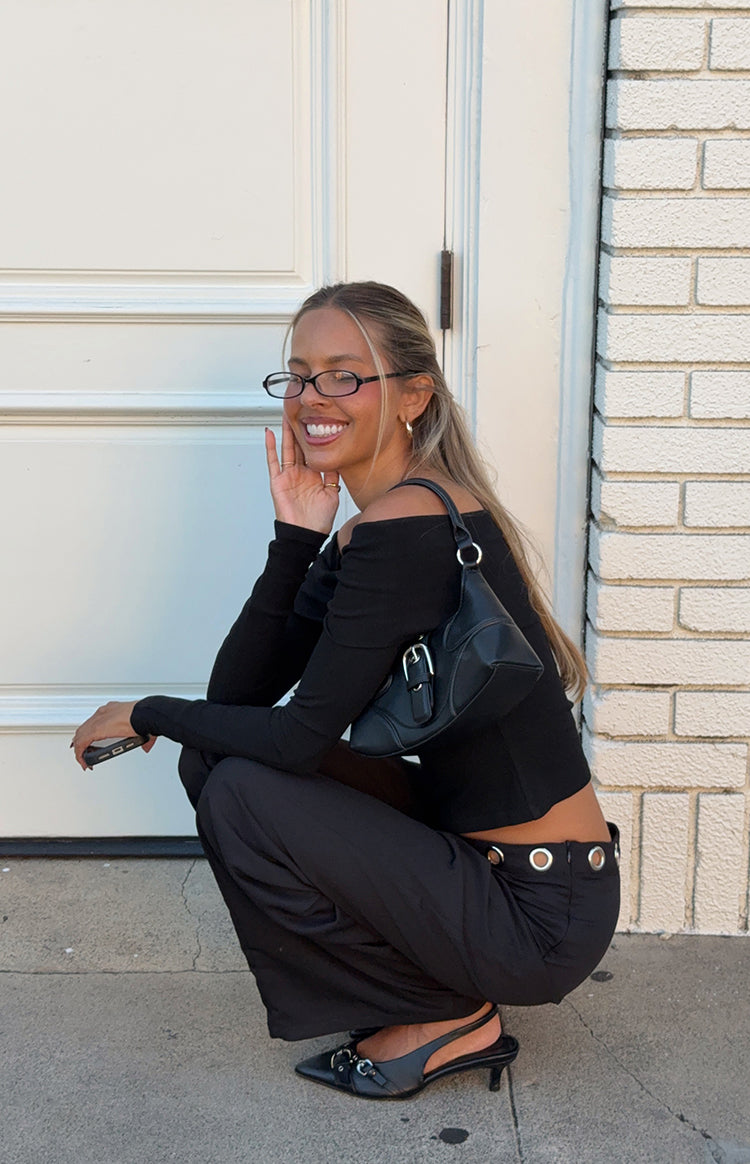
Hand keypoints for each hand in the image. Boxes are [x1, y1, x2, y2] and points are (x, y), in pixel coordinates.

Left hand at [71, 701, 156, 770]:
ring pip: (80, 736)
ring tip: (83, 760)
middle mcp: (103, 714)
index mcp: (112, 710)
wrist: (147, 714)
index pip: (94, 722)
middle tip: (84, 754)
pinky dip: (80, 754)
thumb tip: (145, 747)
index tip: (91, 743)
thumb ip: (142, 739)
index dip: (89, 733)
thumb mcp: (141, 727)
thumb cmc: (146, 716)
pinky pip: (82, 743)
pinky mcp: (96, 729)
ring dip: (80, 749)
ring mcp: (98, 720)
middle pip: (84, 729)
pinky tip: (83, 761)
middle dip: (82, 742)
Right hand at [265, 417, 339, 533]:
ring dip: (286, 433)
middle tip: (301, 410)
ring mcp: (288, 476)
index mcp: (314, 475)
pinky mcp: (278, 481)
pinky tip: (270, 433)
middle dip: (301, 429)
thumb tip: (339, 460)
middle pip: (300, 446)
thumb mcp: (332, 494)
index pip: (314, 451)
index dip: (316, 437)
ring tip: (286, 415)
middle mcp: (301, 473)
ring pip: (287, 449)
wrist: (306, 534)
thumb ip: (333, 476)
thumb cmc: (318, 519)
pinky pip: (273, 462)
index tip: (320, 420)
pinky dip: (270, 448)